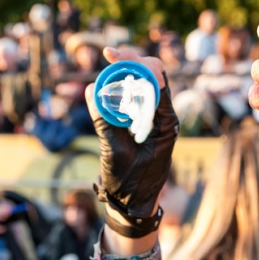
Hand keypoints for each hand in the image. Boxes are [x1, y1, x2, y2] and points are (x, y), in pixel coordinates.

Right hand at [86, 47, 179, 218]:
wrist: (133, 206)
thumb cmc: (129, 183)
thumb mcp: (114, 151)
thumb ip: (103, 120)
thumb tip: (92, 90)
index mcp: (166, 122)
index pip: (158, 80)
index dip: (137, 62)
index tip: (114, 55)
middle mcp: (164, 117)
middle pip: (152, 77)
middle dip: (131, 62)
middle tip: (109, 54)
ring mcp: (155, 121)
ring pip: (143, 86)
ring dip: (125, 74)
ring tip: (108, 66)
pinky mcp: (143, 125)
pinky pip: (135, 100)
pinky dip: (121, 91)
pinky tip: (106, 87)